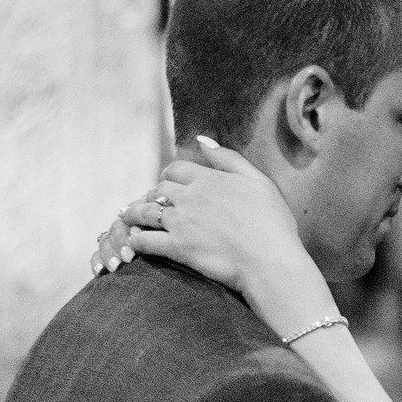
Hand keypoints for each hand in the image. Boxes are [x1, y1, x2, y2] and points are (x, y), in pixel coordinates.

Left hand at [94, 139, 337, 336]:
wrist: (270, 261)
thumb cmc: (273, 224)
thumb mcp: (259, 181)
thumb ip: (229, 158)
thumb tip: (201, 140)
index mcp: (209, 179)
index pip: (177, 169)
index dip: (170, 175)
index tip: (169, 183)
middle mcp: (190, 197)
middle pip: (158, 189)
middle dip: (152, 194)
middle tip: (149, 202)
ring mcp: (181, 222)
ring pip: (146, 212)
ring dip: (134, 214)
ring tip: (128, 218)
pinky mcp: (177, 248)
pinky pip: (145, 241)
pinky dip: (136, 240)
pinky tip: (134, 242)